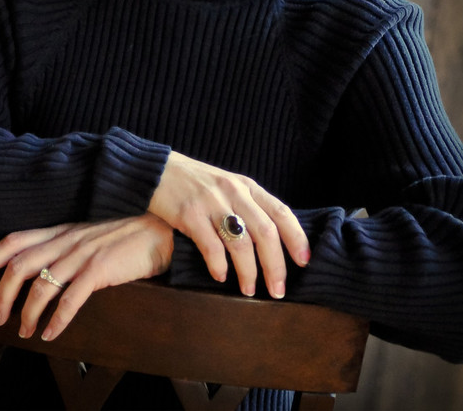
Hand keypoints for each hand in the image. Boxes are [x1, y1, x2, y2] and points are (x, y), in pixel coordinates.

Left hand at [0, 213, 173, 340]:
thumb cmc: (128, 236)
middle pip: (19, 266)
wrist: (161, 231)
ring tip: (26, 331)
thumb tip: (43, 272)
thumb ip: (67, 246)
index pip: (15, 240)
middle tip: (0, 317)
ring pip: (40, 286)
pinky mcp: (101, 269)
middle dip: (2, 296)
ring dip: (27, 313)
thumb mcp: (90, 235)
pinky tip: (52, 333)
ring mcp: (83, 254)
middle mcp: (67, 240)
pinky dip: (56, 320)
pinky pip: (70, 300)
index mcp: (62, 231)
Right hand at [148, 151, 309, 299]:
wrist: (156, 171)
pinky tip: (220, 276)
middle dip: (276, 265)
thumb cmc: (195, 184)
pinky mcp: (189, 214)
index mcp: (247, 186)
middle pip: (266, 232)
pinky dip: (219, 265)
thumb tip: (274, 239)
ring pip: (241, 243)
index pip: (281, 212)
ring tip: (250, 290)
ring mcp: (212, 202)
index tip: (305, 261)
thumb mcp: (228, 186)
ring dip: (249, 272)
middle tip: (278, 290)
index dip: (296, 237)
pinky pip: (211, 246)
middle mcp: (234, 192)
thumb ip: (248, 206)